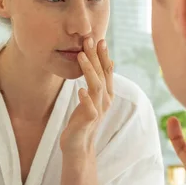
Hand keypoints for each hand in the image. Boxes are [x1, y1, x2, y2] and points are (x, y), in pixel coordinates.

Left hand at [60, 38, 113, 157]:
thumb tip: (108, 61)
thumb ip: (99, 82)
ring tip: (81, 56)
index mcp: (106, 94)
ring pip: (96, 87)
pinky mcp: (88, 121)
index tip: (100, 39)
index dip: (104, 55)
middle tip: (90, 40)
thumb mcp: (93, 98)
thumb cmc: (83, 120)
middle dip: (96, 56)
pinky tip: (80, 90)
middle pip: (102, 75)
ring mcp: (97, 111)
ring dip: (89, 70)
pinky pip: (89, 108)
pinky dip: (86, 99)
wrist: (78, 146)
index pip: (107, 71)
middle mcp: (105, 101)